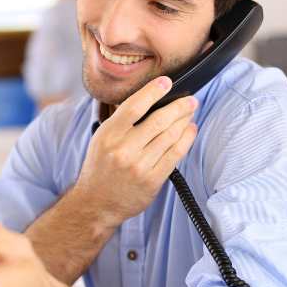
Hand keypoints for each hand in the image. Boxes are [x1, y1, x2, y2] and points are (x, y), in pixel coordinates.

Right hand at [71, 76, 198, 226]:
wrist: (96, 203)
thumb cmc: (100, 168)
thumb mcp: (101, 139)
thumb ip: (121, 121)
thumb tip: (149, 99)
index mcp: (109, 135)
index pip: (134, 106)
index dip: (153, 91)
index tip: (166, 82)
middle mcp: (124, 149)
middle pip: (159, 120)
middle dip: (180, 106)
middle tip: (190, 99)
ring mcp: (139, 166)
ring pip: (171, 136)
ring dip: (185, 120)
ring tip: (191, 112)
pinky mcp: (152, 180)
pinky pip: (176, 155)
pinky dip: (187, 139)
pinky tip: (190, 130)